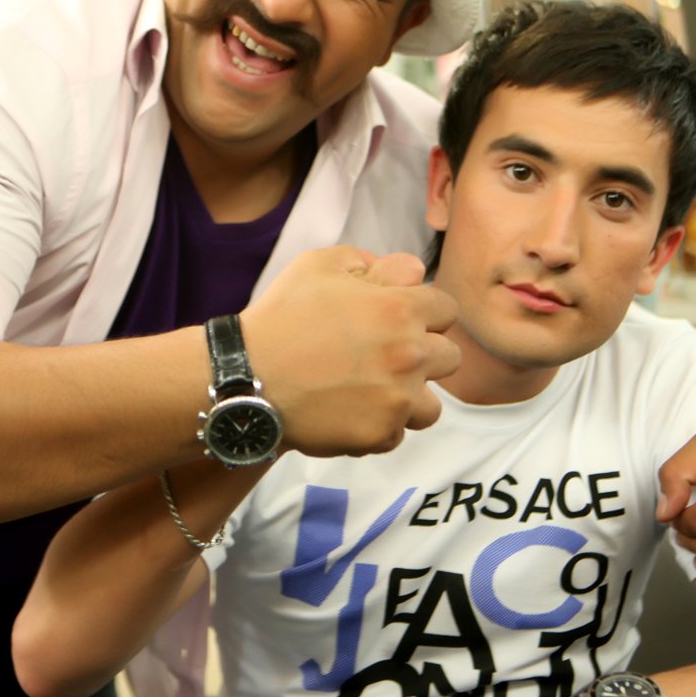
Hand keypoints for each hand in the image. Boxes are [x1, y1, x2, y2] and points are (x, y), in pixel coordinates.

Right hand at [242, 246, 459, 456]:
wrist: (246, 377)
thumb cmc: (282, 316)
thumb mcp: (319, 265)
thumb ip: (371, 261)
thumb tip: (409, 272)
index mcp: (401, 309)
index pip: (447, 309)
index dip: (424, 311)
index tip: (399, 319)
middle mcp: (409, 355)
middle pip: (449, 358)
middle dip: (424, 354)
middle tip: (387, 356)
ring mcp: (397, 400)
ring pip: (431, 406)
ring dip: (409, 398)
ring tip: (375, 392)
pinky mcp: (379, 435)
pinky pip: (396, 434)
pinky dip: (377, 427)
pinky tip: (349, 413)